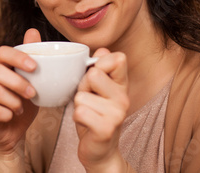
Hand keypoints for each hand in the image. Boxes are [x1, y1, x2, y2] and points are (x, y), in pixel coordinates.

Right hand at [0, 28, 40, 155]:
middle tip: (33, 93)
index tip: (35, 67)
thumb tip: (33, 31)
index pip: (2, 52)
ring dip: (14, 101)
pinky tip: (11, 116)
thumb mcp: (32, 81)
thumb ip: (32, 58)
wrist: (13, 133)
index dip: (17, 57)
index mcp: (0, 68)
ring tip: (22, 108)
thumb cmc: (22, 103)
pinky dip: (6, 114)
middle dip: (18, 82)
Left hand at [73, 48, 129, 171]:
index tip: (95, 76)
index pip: (118, 58)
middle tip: (89, 99)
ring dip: (78, 104)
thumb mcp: (96, 88)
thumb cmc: (94, 114)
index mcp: (122, 84)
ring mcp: (117, 114)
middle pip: (93, 74)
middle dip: (82, 86)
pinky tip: (85, 123)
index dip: (100, 63)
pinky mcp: (106, 129)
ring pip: (81, 95)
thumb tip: (101, 50)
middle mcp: (123, 97)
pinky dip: (76, 117)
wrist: (100, 150)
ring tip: (87, 113)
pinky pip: (79, 111)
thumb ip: (98, 68)